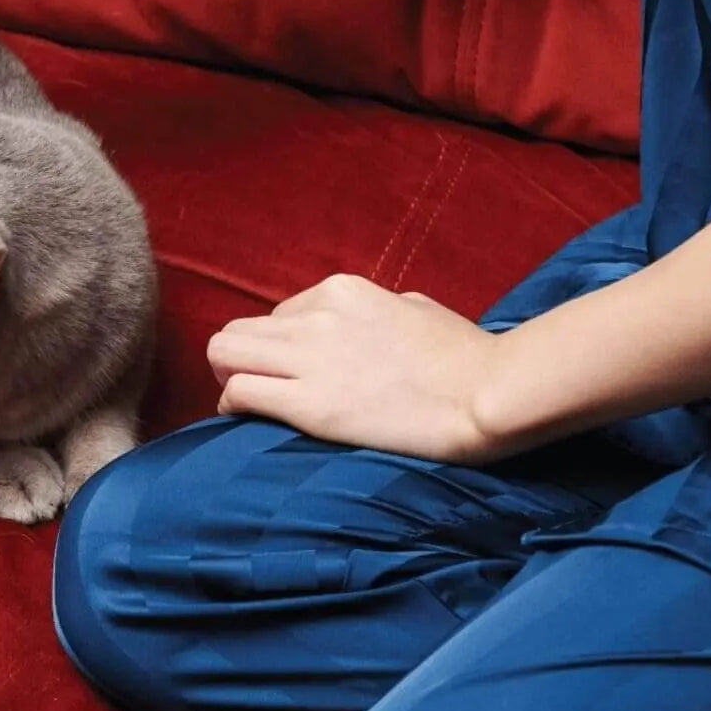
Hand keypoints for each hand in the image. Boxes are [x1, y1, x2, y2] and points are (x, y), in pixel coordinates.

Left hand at [207, 274, 508, 463]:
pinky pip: (239, 393)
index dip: (279, 346)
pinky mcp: (308, 405)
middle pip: (238, 331)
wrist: (487, 394)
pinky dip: (231, 406)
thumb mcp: (417, 309)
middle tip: (252, 384)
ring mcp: (310, 358)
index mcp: (342, 291)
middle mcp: (316, 317)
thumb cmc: (466, 356)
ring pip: (224, 354)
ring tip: (244, 402)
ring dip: (228, 378)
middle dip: (237, 359)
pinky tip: (242, 420)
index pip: (280, 314)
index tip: (289, 369)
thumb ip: (380, 309)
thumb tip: (369, 321)